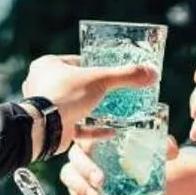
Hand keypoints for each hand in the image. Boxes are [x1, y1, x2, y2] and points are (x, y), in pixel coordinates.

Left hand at [20, 53, 157, 140]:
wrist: (45, 128)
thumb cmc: (66, 95)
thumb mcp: (100, 80)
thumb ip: (126, 76)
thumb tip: (153, 72)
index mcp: (47, 65)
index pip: (75, 62)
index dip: (93, 66)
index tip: (109, 72)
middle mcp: (42, 84)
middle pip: (74, 84)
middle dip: (93, 90)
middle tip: (114, 93)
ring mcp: (46, 108)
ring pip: (73, 107)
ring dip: (92, 110)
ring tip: (113, 112)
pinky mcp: (52, 127)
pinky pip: (75, 127)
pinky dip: (92, 130)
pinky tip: (111, 132)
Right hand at [61, 137, 181, 194]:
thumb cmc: (128, 170)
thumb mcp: (145, 157)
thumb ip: (159, 149)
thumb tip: (171, 150)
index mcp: (94, 140)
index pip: (85, 130)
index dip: (92, 131)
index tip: (109, 134)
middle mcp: (81, 156)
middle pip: (74, 156)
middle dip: (86, 167)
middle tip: (101, 179)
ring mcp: (77, 177)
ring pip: (69, 176)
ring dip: (82, 186)